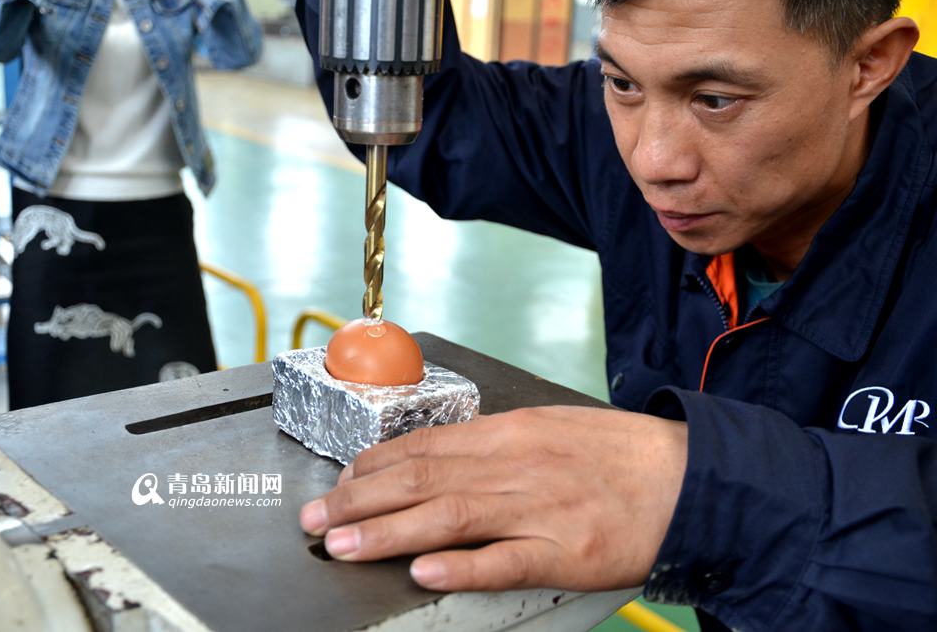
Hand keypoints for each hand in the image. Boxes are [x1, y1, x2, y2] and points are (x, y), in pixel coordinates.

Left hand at [300, 406, 687, 591]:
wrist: (688, 476)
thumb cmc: (619, 454)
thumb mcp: (551, 428)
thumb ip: (496, 443)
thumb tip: (442, 459)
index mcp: (510, 433)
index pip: (423, 447)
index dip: (372, 467)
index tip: (340, 483)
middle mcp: (514, 465)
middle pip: (421, 481)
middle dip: (358, 501)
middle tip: (314, 521)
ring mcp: (537, 508)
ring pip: (448, 517)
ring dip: (386, 532)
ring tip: (340, 546)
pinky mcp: (564, 550)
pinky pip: (504, 560)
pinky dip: (461, 567)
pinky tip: (423, 572)